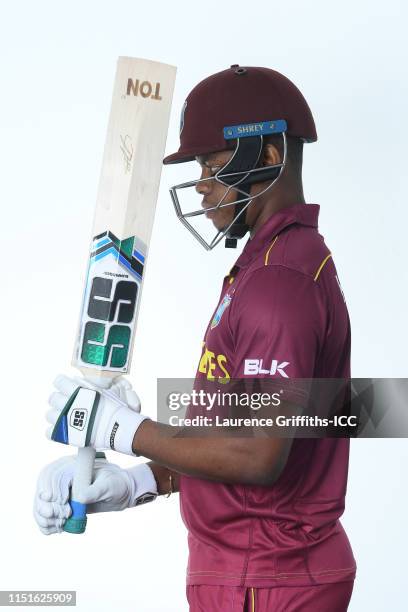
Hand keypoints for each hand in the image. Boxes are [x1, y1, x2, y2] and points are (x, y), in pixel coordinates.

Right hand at [33, 455, 157, 534]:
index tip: (60, 501)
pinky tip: (53, 529)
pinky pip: (45, 514)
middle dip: (45, 504)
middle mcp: (64, 478)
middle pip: (42, 489)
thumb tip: (80, 498)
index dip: (52, 488)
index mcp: (73, 467)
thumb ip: (95, 491)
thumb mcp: (109, 486)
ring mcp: (61, 492)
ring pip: (40, 502)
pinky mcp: (62, 506)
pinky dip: (45, 523)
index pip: (53, 474)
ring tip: (59, 525)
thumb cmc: (116, 483)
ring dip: (43, 516)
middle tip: (61, 516)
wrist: (121, 493)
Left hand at [46, 375, 148, 454]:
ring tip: (65, 416)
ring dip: (56, 414)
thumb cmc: (113, 409)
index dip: (61, 382)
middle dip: (57, 399)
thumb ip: (87, 387)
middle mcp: (68, 404)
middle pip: (52, 398)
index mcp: (76, 391)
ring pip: (49, 414)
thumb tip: (76, 381)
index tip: (64, 385)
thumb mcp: (102, 391)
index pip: (59, 382)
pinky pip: (51, 432)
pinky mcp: (64, 434)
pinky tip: (63, 429)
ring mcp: (65, 420)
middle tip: (65, 402)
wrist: (117, 428)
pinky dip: (56, 431)